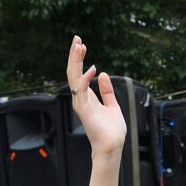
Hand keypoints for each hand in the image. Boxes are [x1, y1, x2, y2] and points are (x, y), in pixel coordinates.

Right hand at [65, 36, 125, 157]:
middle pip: (73, 73)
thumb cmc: (112, 131)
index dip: (79, 59)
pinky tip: (91, 69)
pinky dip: (85, 79)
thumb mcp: (112, 105)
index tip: (81, 44)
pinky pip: (82, 91)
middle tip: (77, 39)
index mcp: (86, 97)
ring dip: (76, 62)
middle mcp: (81, 98)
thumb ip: (107, 91)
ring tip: (78, 46)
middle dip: (74, 55)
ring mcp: (81, 104)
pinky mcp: (84, 110)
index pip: (79, 73)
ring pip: (74, 78)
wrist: (112, 147)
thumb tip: (104, 75)